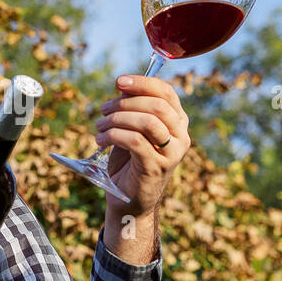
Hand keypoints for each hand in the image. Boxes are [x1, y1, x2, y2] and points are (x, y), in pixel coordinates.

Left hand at [95, 73, 190, 217]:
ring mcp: (172, 153)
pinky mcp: (156, 167)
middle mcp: (181, 136)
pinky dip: (113, 136)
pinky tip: (101, 140)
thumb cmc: (130, 160)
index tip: (119, 82)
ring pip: (147, 121)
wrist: (129, 199)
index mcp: (178, 121)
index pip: (166, 92)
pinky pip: (135, 141)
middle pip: (157, 105)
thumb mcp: (132, 128)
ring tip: (100, 126)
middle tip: (104, 110)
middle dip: (125, 102)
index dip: (142, 82)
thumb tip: (123, 85)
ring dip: (117, 119)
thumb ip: (133, 107)